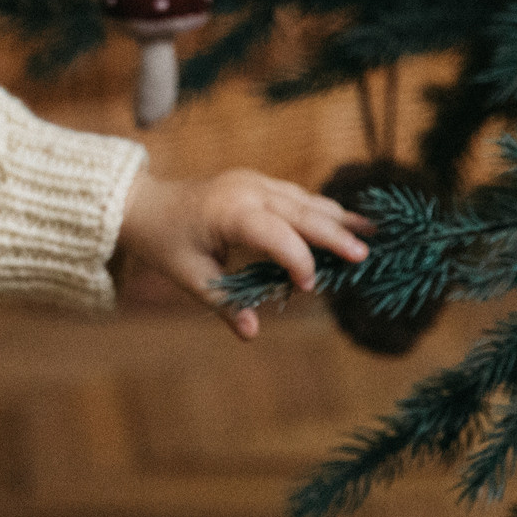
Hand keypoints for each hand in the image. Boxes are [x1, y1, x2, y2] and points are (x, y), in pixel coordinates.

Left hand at [115, 168, 370, 339]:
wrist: (145, 204)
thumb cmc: (165, 243)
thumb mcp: (189, 277)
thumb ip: (224, 304)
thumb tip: (251, 334)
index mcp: (229, 213)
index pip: (275, 234)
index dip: (296, 259)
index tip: (310, 286)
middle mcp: (247, 190)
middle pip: (300, 211)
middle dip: (333, 234)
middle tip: (364, 256)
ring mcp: (254, 182)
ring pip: (304, 199)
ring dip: (336, 218)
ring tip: (371, 234)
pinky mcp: (258, 182)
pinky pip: (296, 196)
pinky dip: (322, 210)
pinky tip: (347, 223)